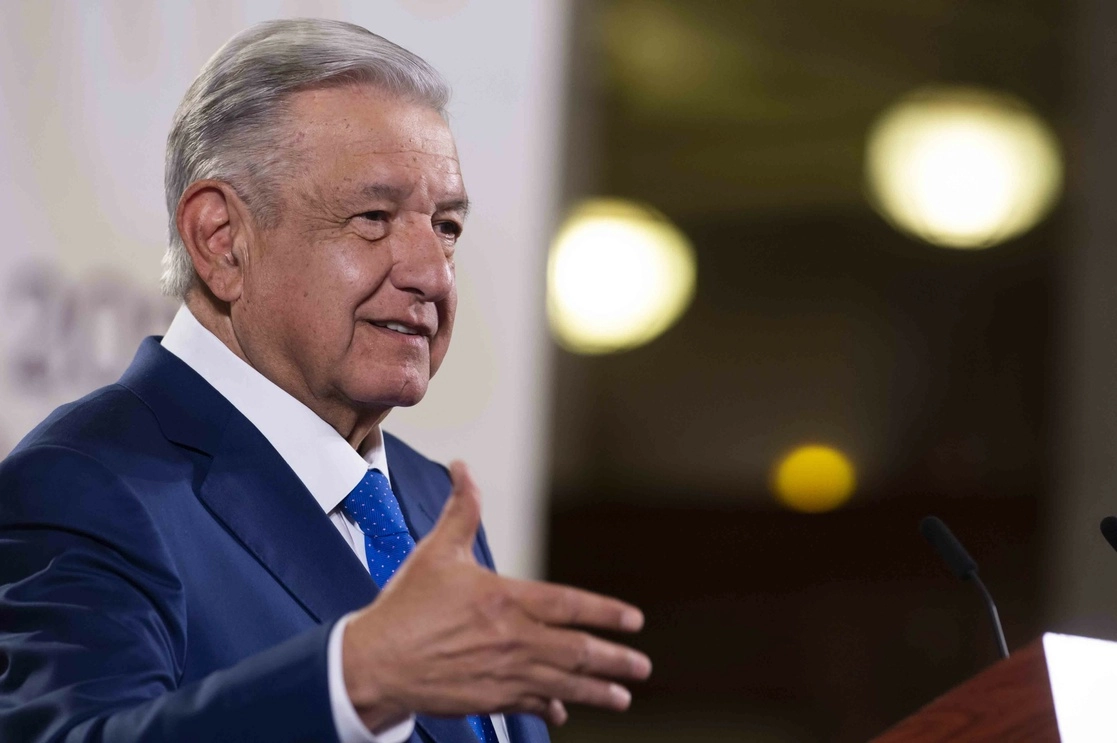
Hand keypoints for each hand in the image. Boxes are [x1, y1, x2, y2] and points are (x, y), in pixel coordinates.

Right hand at [342, 461, 650, 731]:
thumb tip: (462, 470)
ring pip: (563, 685)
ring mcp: (503, 674)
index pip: (570, 605)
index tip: (635, 621)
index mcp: (505, 599)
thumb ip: (461, 511)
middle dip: (615, 660)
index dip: (607, 613)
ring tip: (622, 697)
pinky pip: (531, 705)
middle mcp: (512, 639)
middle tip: (641, 666)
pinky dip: (552, 707)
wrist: (373, 663)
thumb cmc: (404, 606)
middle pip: (577, 652)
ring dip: (597, 691)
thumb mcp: (436, 551)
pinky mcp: (489, 700)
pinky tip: (564, 710)